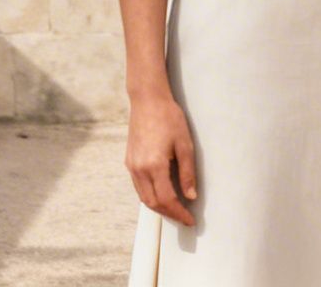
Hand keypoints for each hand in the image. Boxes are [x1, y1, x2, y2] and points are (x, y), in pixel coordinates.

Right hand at [127, 93, 197, 225]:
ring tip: (175, 210)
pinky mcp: (129, 161)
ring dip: (159, 207)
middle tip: (184, 218)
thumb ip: (187, 172)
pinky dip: (150, 196)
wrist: (147, 100)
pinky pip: (138, 187)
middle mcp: (139, 169)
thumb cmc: (169, 118)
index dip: (179, 213)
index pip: (167, 200)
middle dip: (169, 214)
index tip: (190, 220)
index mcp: (154, 166)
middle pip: (153, 203)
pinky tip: (161, 195)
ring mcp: (132, 166)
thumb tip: (190, 196)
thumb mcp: (185, 144)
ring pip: (144, 197)